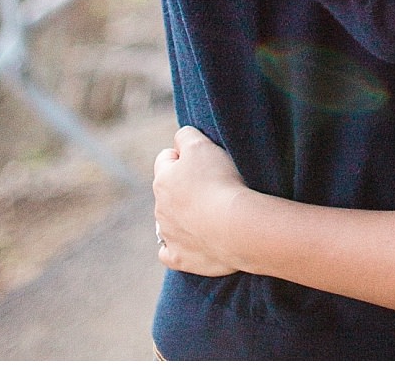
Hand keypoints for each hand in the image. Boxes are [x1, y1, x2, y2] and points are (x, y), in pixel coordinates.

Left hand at [154, 125, 247, 276]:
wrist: (234, 227)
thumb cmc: (218, 181)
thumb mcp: (201, 144)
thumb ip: (185, 136)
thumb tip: (180, 140)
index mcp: (162, 180)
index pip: (166, 158)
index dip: (185, 155)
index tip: (206, 160)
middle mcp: (159, 209)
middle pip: (169, 191)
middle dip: (185, 186)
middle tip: (214, 185)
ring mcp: (168, 236)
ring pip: (169, 221)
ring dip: (184, 215)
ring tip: (212, 212)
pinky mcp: (179, 259)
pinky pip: (170, 252)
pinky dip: (179, 245)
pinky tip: (194, 240)